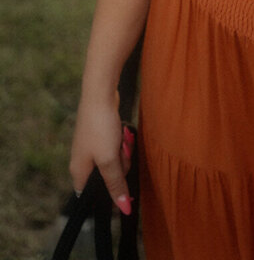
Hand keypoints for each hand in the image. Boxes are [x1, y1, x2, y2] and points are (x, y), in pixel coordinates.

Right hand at [69, 96, 133, 215]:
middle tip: (121, 152)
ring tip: (122, 139)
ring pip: (114, 161)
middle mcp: (82, 162)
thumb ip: (115, 184)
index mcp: (79, 172)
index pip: (91, 196)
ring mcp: (91, 148)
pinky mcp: (100, 135)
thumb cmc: (100, 127)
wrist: (99, 93)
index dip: (108, 195)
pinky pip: (115, 147)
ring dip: (122, 152)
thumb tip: (123, 209)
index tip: (123, 187)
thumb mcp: (109, 159)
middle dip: (120, 166)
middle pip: (107, 177)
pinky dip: (121, 141)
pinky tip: (123, 132)